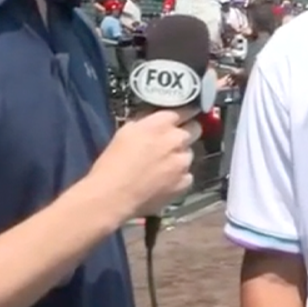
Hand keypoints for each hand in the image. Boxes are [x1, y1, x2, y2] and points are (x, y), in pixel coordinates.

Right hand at [90, 107, 200, 221]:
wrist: (112, 196)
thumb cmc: (112, 163)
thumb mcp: (125, 132)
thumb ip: (146, 123)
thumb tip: (155, 122)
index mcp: (160, 124)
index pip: (185, 110)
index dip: (185, 114)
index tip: (184, 117)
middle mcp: (176, 139)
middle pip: (194, 129)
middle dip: (184, 134)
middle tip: (170, 143)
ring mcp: (183, 162)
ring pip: (190, 153)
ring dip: (180, 157)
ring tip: (163, 167)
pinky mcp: (185, 182)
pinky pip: (188, 175)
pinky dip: (179, 177)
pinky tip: (164, 182)